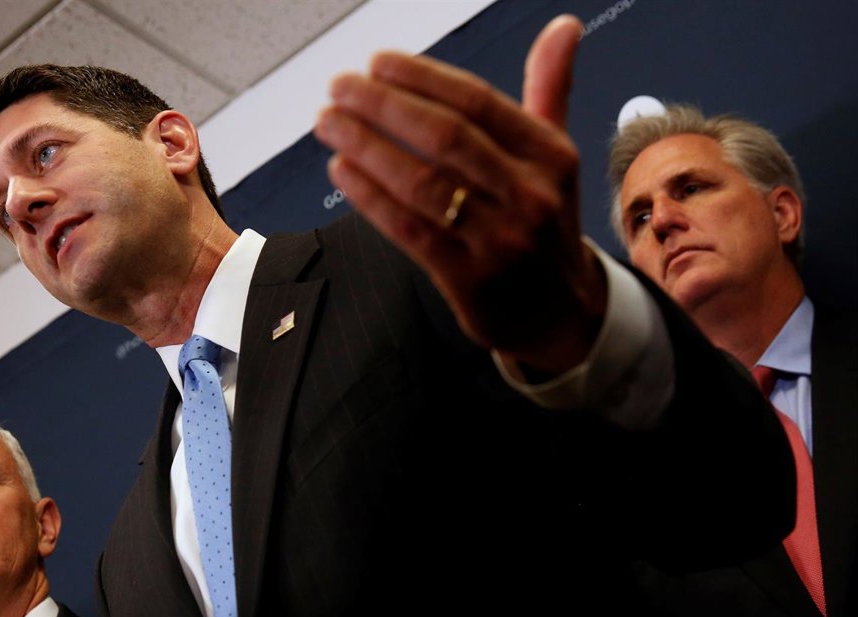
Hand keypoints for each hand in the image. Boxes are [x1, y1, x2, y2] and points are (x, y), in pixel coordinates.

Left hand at [313, 14, 605, 374]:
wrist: (563, 312)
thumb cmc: (544, 223)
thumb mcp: (554, 159)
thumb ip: (548, 90)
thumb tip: (563, 25)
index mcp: (550, 156)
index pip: (477, 102)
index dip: (422, 78)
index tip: (377, 63)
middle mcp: (530, 195)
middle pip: (445, 137)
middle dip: (384, 106)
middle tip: (340, 87)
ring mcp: (500, 240)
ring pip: (422, 183)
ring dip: (366, 146)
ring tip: (329, 123)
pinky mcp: (469, 280)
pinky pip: (409, 229)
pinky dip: (370, 196)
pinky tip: (342, 170)